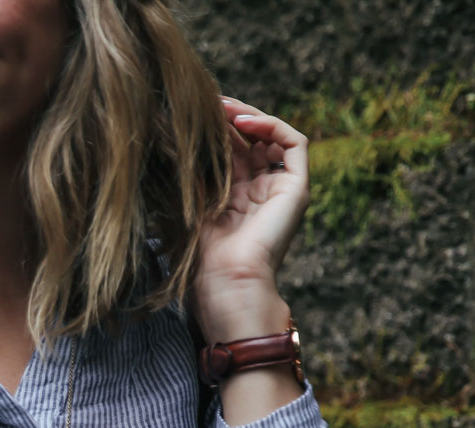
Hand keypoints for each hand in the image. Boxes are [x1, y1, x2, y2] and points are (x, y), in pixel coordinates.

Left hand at [191, 97, 309, 343]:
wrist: (227, 279)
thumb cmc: (203, 253)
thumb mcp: (193, 201)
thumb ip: (194, 169)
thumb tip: (176, 133)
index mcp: (237, 196)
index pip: (232, 149)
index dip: (216, 128)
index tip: (194, 112)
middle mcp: (262, 190)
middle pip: (252, 138)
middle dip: (230, 117)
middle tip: (207, 101)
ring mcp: (282, 188)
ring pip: (273, 136)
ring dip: (250, 116)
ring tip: (223, 107)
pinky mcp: (298, 188)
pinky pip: (295, 143)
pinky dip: (272, 126)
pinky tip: (244, 121)